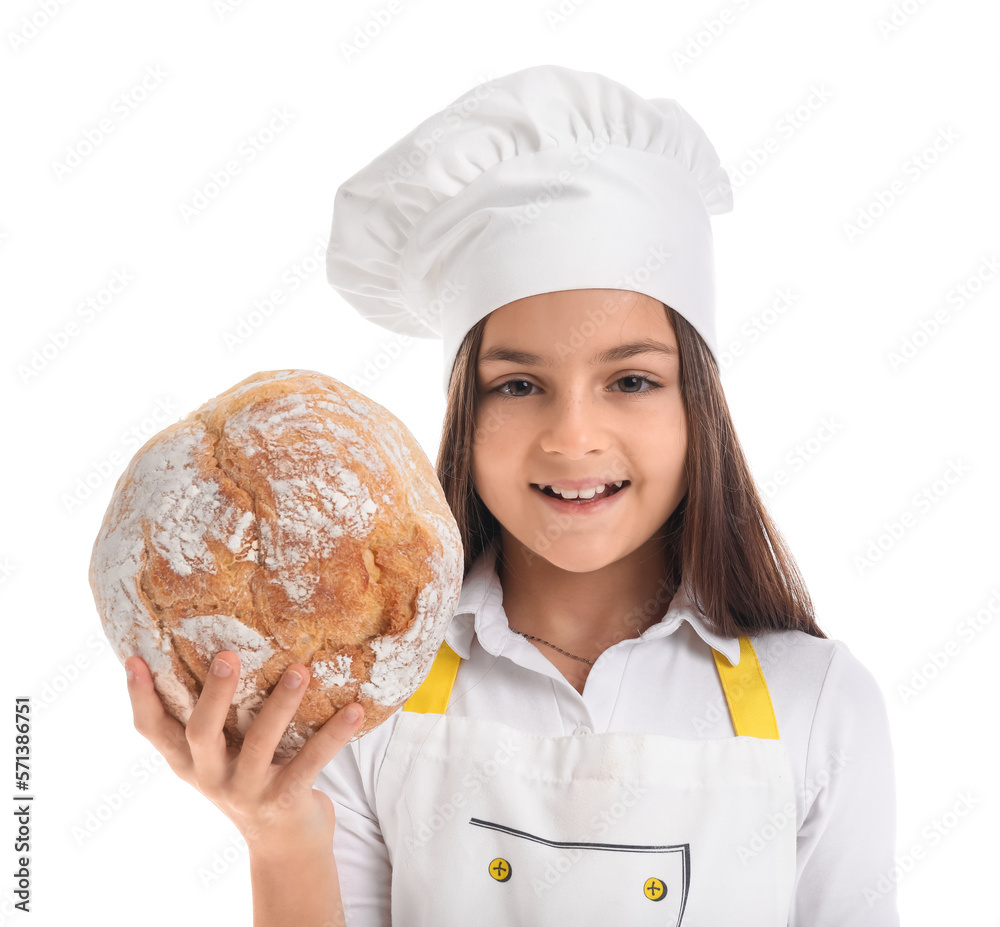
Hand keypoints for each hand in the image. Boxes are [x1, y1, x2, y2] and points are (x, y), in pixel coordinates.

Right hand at [125, 651, 364, 852]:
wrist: (285, 847)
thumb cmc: (252, 782)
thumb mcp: (222, 757)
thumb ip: (215, 719)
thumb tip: (219, 650)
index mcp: (190, 763)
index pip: (153, 730)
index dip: (140, 697)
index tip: (133, 659)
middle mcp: (211, 777)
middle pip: (201, 732)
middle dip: (214, 693)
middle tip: (228, 654)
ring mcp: (247, 791)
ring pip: (260, 743)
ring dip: (282, 704)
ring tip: (300, 670)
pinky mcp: (284, 800)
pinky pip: (311, 762)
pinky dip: (334, 734)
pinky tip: (354, 710)